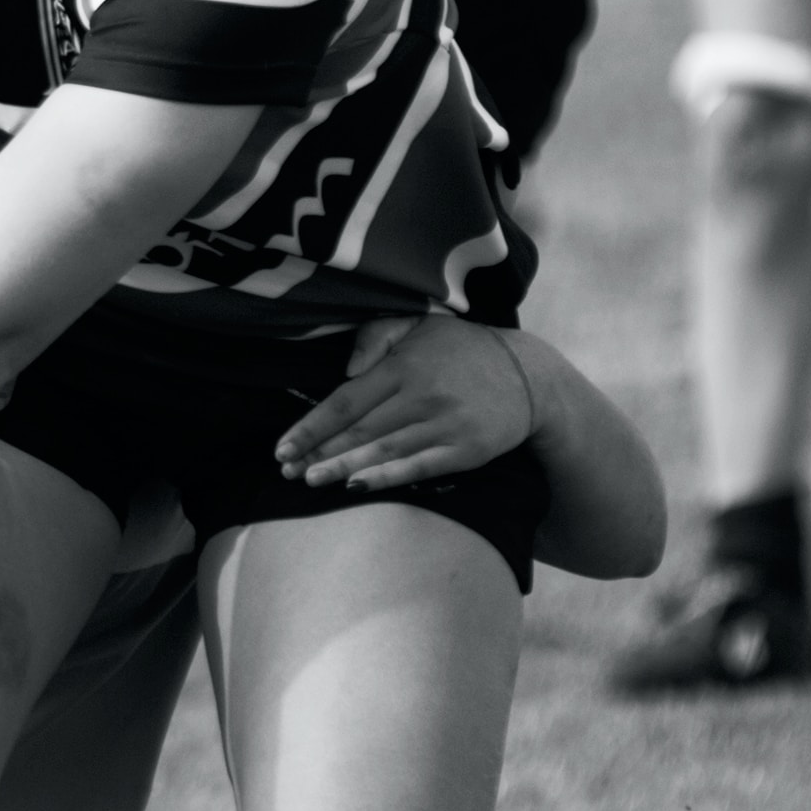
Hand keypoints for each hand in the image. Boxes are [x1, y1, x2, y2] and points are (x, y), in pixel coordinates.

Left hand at [272, 314, 539, 496]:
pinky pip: (419, 466)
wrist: (527, 375)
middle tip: (286, 471)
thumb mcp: (420, 325)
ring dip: (343, 467)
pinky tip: (357, 485)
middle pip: (360, 429)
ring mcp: (446, 424)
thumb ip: (377, 335)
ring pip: (384, 450)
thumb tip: (345, 370)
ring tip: (310, 480)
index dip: (313, 426)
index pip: (347, 400)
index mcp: (405, 365)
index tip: (283, 446)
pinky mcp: (466, 450)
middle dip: (319, 451)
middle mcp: (423, 394)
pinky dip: (387, 477)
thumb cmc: (460, 350)